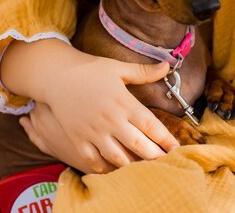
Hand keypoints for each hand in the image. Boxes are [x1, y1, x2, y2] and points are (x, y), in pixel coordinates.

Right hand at [17, 48, 179, 173]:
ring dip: (134, 166)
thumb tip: (167, 66)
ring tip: (146, 169)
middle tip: (167, 163)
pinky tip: (118, 169)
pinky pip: (95, 162)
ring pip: (118, 158)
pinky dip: (108, 169)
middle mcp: (110, 119)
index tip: (177, 148)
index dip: (165, 139)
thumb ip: (144, 72)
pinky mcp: (78, 140)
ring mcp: (93, 132)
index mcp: (122, 101)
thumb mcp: (118, 68)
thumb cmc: (90, 70)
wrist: (57, 76)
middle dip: (155, 157)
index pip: (150, 124)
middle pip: (138, 145)